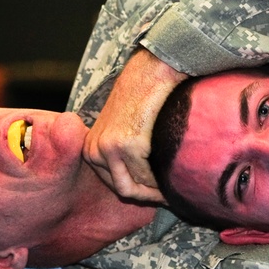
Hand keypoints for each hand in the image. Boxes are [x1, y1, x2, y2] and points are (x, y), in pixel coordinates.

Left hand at [83, 49, 185, 201]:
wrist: (151, 72)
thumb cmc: (143, 98)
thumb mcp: (123, 128)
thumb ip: (125, 153)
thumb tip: (146, 182)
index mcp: (91, 148)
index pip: (115, 183)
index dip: (140, 191)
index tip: (161, 193)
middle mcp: (94, 151)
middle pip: (124, 189)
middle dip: (149, 196)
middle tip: (171, 195)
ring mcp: (109, 149)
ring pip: (136, 187)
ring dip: (158, 192)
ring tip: (177, 189)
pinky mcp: (128, 146)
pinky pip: (149, 177)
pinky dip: (164, 182)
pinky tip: (178, 178)